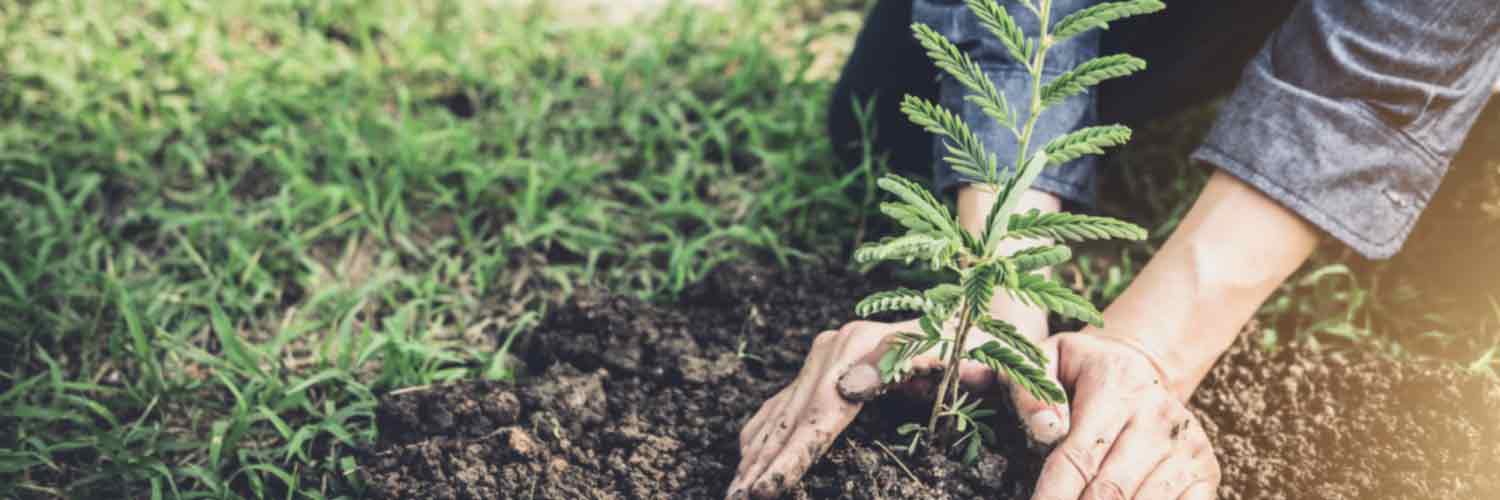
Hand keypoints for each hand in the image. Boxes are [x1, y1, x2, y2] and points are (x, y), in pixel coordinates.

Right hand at [726, 319, 1068, 498]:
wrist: (975, 300)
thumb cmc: (991, 342)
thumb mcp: (1015, 364)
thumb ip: (1034, 395)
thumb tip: (1045, 428)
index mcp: (877, 347)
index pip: (829, 411)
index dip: (799, 451)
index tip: (775, 484)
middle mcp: (841, 345)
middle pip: (796, 414)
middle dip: (766, 462)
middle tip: (741, 499)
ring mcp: (826, 352)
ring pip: (782, 411)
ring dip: (757, 454)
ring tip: (737, 492)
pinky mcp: (821, 361)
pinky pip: (782, 404)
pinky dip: (762, 436)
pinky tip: (747, 466)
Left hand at [1032, 332, 1219, 499]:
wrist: (1140, 366)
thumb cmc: (1082, 373)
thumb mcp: (1047, 361)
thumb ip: (1030, 392)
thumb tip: (1045, 429)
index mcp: (1114, 388)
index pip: (1078, 458)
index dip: (1054, 495)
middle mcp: (1157, 417)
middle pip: (1111, 490)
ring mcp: (1187, 445)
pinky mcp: (1206, 469)